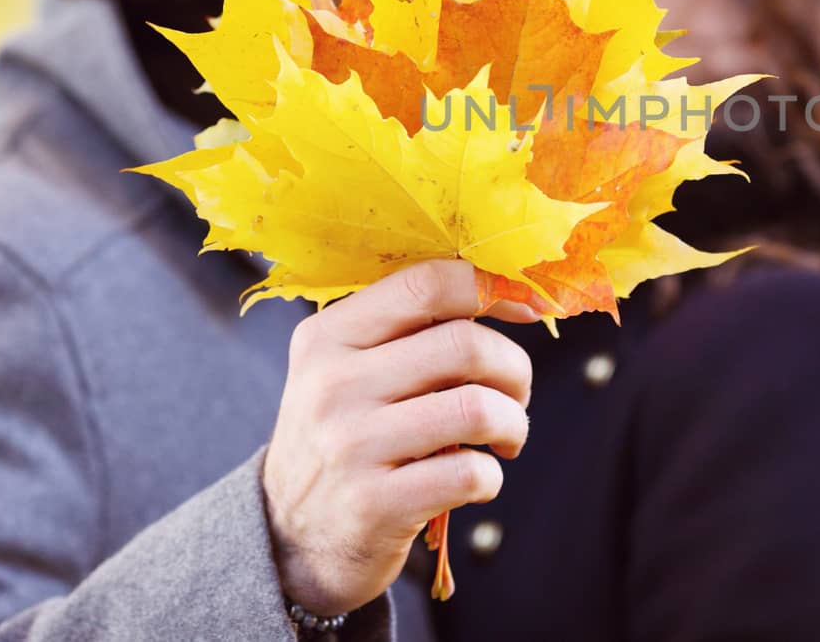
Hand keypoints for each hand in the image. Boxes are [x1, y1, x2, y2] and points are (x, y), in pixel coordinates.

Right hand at [262, 260, 536, 613]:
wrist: (293, 535)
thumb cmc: (346, 436)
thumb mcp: (347, 370)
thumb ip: (408, 328)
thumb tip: (508, 292)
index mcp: (328, 336)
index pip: (426, 283)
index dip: (492, 288)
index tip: (526, 309)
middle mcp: (333, 385)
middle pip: (465, 344)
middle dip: (514, 368)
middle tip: (516, 392)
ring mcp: (351, 446)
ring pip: (477, 408)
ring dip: (514, 423)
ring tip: (506, 436)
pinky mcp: (375, 504)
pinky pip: (470, 473)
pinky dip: (492, 476)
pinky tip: (478, 479)